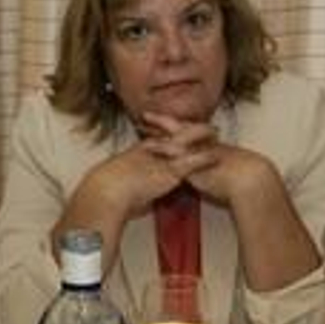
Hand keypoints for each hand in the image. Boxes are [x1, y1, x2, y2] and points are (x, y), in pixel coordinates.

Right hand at [67, 113, 219, 222]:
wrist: (108, 192)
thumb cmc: (110, 192)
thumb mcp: (121, 183)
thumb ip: (132, 187)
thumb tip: (135, 199)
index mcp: (139, 151)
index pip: (158, 139)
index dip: (170, 133)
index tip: (180, 128)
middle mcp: (152, 151)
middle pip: (174, 133)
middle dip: (190, 128)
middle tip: (203, 124)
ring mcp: (162, 159)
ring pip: (186, 141)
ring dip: (202, 136)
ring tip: (216, 132)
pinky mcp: (169, 171)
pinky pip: (191, 162)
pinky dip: (205, 158)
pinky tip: (216, 156)